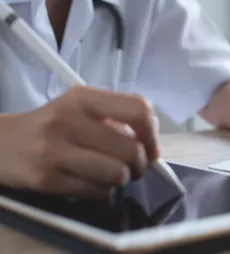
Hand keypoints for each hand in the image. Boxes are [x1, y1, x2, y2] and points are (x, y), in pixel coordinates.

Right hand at [0, 87, 159, 197]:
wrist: (1, 143)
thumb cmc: (52, 124)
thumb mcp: (81, 107)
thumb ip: (117, 119)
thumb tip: (153, 150)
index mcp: (83, 97)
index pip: (138, 109)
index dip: (153, 133)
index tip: (151, 147)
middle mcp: (69, 120)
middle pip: (132, 149)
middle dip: (142, 164)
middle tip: (135, 166)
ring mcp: (55, 151)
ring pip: (118, 174)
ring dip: (122, 179)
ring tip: (112, 173)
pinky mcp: (47, 180)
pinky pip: (98, 192)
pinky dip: (103, 191)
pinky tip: (91, 181)